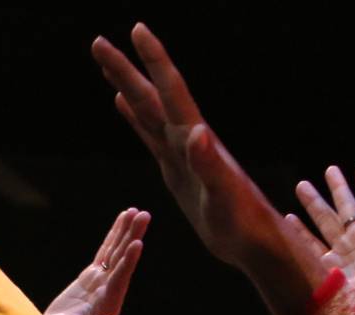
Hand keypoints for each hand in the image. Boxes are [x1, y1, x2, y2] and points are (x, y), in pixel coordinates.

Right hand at [36, 209, 149, 314]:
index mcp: (106, 307)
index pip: (119, 281)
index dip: (128, 263)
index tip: (137, 243)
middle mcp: (109, 293)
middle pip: (122, 261)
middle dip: (132, 238)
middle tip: (143, 215)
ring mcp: (101, 284)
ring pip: (116, 253)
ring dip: (125, 232)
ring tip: (136, 211)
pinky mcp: (91, 279)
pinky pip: (104, 254)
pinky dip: (112, 238)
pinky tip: (121, 222)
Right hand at [91, 25, 321, 314]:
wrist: (255, 244)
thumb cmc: (244, 225)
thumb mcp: (225, 198)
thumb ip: (210, 165)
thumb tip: (195, 132)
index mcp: (196, 142)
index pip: (171, 92)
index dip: (154, 60)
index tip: (137, 30)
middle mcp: (187, 141)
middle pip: (151, 96)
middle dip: (126, 68)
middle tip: (99, 41)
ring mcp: (181, 155)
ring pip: (148, 112)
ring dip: (128, 87)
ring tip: (109, 65)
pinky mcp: (177, 172)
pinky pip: (150, 137)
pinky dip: (135, 118)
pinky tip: (124, 105)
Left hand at [287, 165, 354, 314]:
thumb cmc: (346, 306)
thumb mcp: (315, 294)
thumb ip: (298, 291)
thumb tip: (274, 300)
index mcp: (329, 268)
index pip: (310, 244)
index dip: (299, 231)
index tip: (287, 217)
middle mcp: (345, 251)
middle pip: (325, 220)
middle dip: (313, 202)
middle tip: (301, 185)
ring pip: (346, 207)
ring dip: (338, 188)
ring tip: (329, 170)